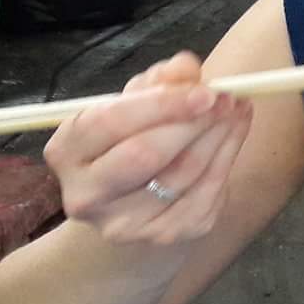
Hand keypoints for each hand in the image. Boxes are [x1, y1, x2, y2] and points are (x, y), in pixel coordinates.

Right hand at [42, 52, 253, 244]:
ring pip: (182, 174)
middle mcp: (86, 195)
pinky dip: (226, 159)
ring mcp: (124, 223)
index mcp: (66, 151)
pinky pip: (205, 194)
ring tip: (236, 108)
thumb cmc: (130, 138)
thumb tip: (186, 68)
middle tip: (226, 98)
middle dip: (192, 123)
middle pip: (145, 155)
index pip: (110, 122)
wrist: (134, 200)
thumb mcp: (135, 101)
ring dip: (218, 136)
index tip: (204, 90)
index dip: (161, 105)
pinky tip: (234, 134)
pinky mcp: (163, 235)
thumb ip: (159, 81)